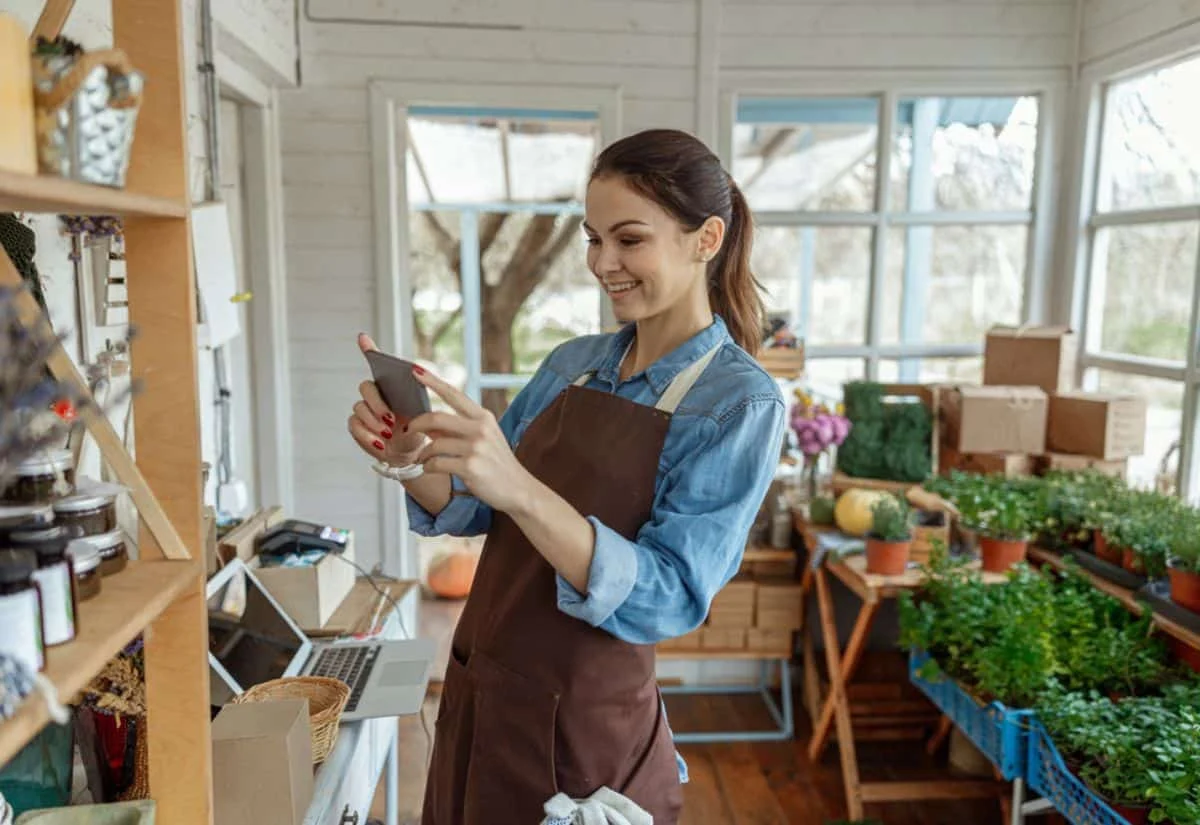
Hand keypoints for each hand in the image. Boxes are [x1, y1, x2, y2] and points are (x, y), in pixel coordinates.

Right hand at [347, 334, 427, 463]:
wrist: (411, 453)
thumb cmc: (418, 430)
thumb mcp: (424, 414)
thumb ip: (419, 397)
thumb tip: (418, 376)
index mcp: (391, 385)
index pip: (376, 361)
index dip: (368, 349)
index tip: (363, 337)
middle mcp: (375, 394)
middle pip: (366, 387)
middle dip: (377, 402)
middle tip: (389, 417)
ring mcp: (364, 410)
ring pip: (359, 408)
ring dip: (373, 422)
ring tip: (388, 434)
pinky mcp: (358, 426)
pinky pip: (355, 426)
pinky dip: (367, 436)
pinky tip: (379, 443)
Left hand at [407, 366, 534, 513]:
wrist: (518, 489)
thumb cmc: (497, 464)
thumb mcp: (484, 440)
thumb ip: (457, 430)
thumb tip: (428, 426)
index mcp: (484, 417)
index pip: (454, 394)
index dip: (433, 381)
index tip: (415, 370)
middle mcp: (480, 428)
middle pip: (436, 418)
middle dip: (416, 424)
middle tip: (407, 431)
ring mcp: (476, 448)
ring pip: (433, 444)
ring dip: (422, 453)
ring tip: (422, 459)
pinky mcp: (470, 467)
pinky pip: (436, 463)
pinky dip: (428, 467)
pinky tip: (430, 469)